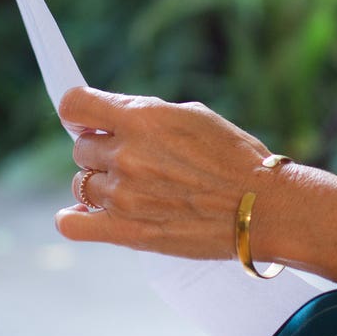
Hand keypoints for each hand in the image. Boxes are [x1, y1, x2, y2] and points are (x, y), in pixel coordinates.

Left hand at [52, 85, 279, 260]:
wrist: (264, 208)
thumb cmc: (237, 159)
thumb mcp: (194, 117)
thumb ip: (147, 115)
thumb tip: (115, 118)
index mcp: (142, 119)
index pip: (74, 104)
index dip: (77, 113)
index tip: (87, 122)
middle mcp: (127, 154)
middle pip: (81, 148)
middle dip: (102, 152)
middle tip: (134, 164)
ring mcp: (123, 195)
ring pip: (80, 184)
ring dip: (101, 186)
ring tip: (131, 192)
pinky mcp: (127, 231)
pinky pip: (71, 225)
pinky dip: (74, 220)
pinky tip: (88, 217)